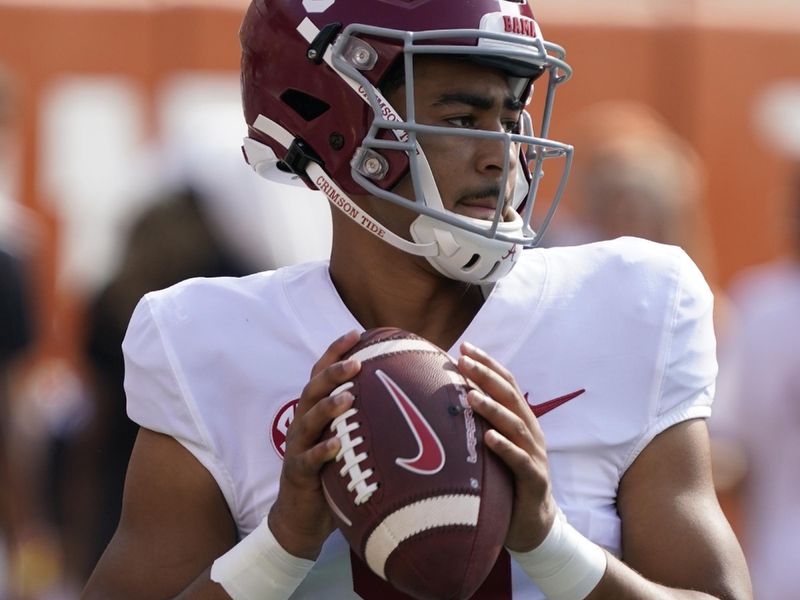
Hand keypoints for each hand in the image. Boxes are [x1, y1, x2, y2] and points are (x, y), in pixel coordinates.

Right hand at [268, 330, 361, 559]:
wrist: (303, 516)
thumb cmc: (332, 472)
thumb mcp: (347, 440)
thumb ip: (363, 418)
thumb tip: (406, 397)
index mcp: (315, 411)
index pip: (322, 373)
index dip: (335, 351)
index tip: (357, 333)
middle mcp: (303, 422)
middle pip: (313, 389)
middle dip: (333, 372)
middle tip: (356, 363)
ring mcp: (297, 446)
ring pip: (308, 419)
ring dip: (328, 406)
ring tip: (349, 397)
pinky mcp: (297, 472)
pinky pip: (308, 459)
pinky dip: (322, 450)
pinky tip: (337, 445)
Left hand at [457, 342, 557, 552]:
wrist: (533, 524)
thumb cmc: (505, 480)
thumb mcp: (493, 446)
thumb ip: (479, 422)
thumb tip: (449, 396)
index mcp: (520, 420)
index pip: (506, 383)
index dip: (488, 364)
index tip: (465, 347)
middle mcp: (530, 432)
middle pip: (510, 397)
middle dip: (487, 377)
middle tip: (464, 361)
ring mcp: (534, 455)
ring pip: (515, 426)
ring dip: (492, 409)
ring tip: (470, 396)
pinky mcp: (534, 480)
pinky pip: (520, 461)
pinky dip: (505, 448)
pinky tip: (488, 438)